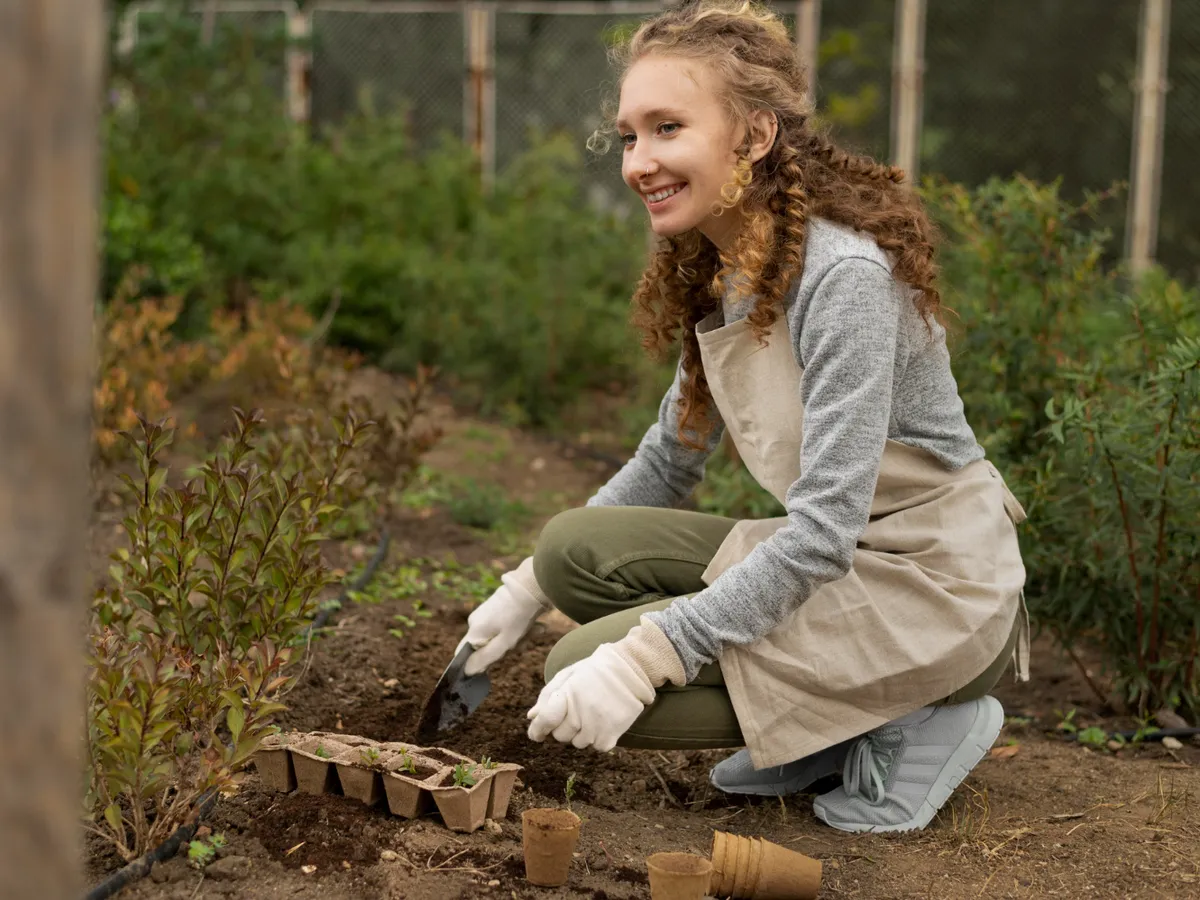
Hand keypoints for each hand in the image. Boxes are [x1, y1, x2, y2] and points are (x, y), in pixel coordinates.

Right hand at [458, 558, 547, 675]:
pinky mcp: (498, 607)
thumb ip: (484, 659)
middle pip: (486, 646)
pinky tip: (537, 626)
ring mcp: (487, 612)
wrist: (533, 586)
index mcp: (474, 630)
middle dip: (507, 649)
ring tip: (536, 631)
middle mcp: (476, 621)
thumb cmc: (518, 617)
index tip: (495, 663)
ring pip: (500, 636)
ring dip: (519, 638)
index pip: (464, 654)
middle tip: (523, 643)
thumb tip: (467, 671)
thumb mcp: (503, 644)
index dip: (477, 663)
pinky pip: (506, 625)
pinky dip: (520, 628)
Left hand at [526, 643, 655, 751]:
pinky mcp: (611, 735)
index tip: (537, 734)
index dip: (538, 730)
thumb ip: (547, 696)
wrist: (630, 669)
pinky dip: (599, 738)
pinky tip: (604, 721)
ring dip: (582, 733)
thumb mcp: (568, 675)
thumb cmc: (595, 671)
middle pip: (560, 736)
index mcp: (567, 695)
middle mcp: (580, 713)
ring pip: (578, 743)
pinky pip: (596, 747)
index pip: (545, 721)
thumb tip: (531, 717)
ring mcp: (596, 726)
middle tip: (577, 711)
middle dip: (564, 726)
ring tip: (593, 713)